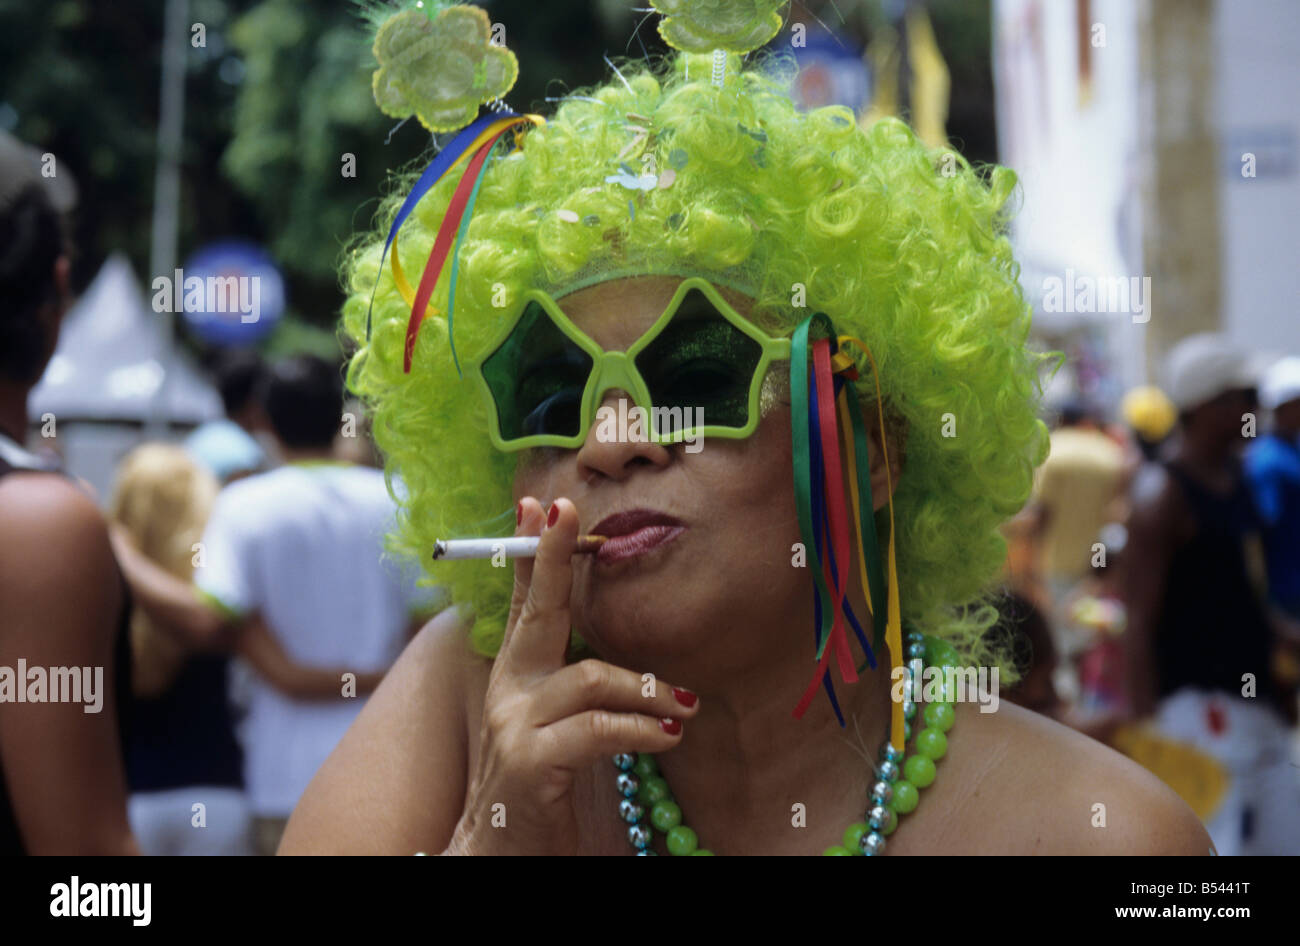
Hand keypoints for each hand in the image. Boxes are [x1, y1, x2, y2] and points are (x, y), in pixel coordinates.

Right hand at [444, 497, 699, 855]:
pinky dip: (641, 728)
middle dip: (550, 560)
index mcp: (518, 678)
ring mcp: (516, 726)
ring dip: (647, 689)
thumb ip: (580, 689)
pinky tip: (669, 734)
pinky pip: (597, 729)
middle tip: (566, 514)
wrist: (500, 853)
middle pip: (537, 615)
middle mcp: (510, 692)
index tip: (538, 505)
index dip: (531, 554)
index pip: (526, 606)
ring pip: (589, 679)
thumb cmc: (543, 787)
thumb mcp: (559, 727)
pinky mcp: (532, 764)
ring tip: (686, 707)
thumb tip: (625, 660)